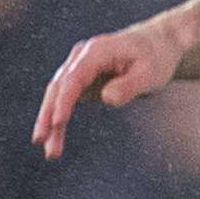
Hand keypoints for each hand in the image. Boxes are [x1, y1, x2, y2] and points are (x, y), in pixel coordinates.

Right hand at [31, 13, 194, 158]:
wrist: (157, 46)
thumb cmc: (156, 58)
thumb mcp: (150, 73)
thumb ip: (129, 85)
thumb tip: (106, 98)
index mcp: (97, 51)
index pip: (74, 77)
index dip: (65, 99)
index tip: (59, 121)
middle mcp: (81, 57)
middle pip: (58, 87)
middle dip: (49, 114)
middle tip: (41, 141)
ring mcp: (78, 68)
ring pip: (57, 96)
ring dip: (50, 122)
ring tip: (50, 152)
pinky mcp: (81, 81)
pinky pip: (65, 102)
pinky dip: (58, 121)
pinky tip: (55, 141)